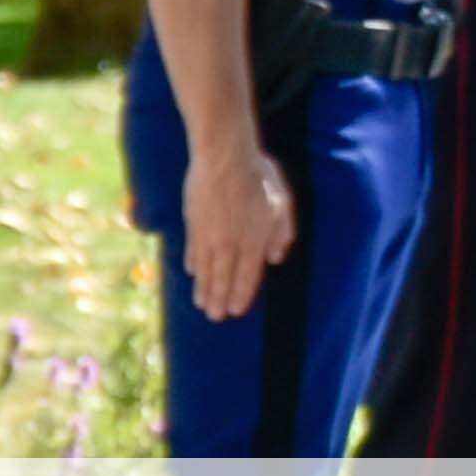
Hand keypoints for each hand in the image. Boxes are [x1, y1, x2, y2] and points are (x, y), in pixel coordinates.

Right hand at [181, 138, 297, 321]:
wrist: (224, 158)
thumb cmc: (259, 177)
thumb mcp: (283, 204)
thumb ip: (281, 234)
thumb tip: (275, 259)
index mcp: (254, 240)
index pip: (247, 277)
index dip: (241, 295)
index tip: (236, 311)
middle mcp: (229, 243)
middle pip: (223, 278)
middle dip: (220, 300)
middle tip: (215, 317)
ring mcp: (208, 234)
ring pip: (206, 269)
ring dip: (204, 289)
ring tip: (201, 305)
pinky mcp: (193, 222)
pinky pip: (193, 249)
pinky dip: (193, 264)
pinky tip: (192, 273)